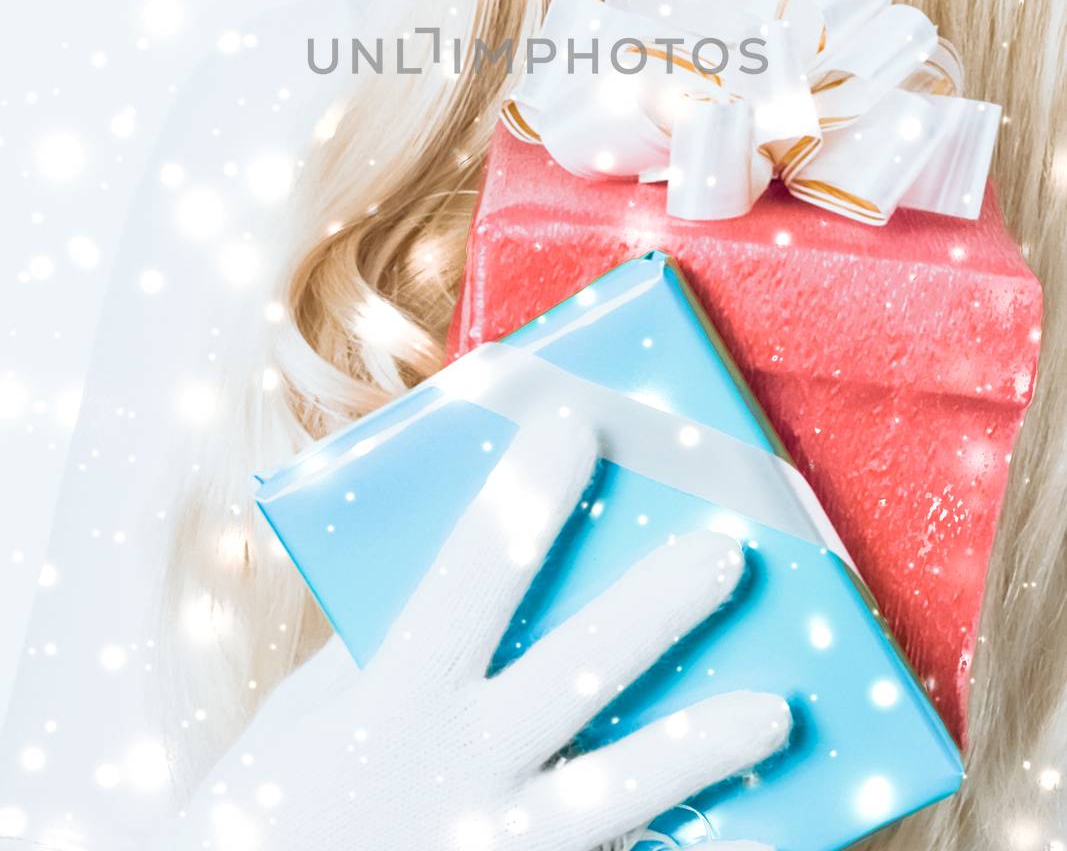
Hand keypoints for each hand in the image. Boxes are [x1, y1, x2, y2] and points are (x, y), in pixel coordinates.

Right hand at [159, 407, 789, 850]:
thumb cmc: (267, 820)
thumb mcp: (299, 723)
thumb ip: (373, 654)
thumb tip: (443, 581)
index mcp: (392, 701)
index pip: (471, 574)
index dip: (525, 494)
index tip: (576, 422)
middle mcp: (456, 771)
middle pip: (577, 672)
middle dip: (655, 608)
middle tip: (727, 552)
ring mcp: (496, 845)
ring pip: (620, 790)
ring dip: (701, 744)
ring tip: (777, 709)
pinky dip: (678, 836)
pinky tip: (746, 820)